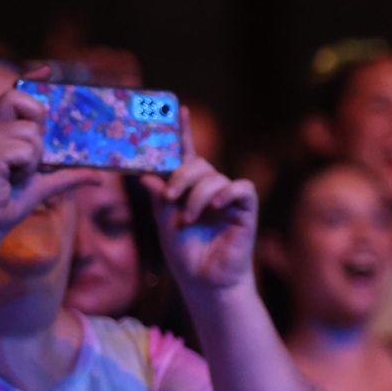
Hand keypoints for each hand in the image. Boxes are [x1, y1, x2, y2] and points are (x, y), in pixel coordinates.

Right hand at [0, 83, 96, 236]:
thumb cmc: (5, 205)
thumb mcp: (42, 187)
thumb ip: (67, 176)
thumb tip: (98, 177)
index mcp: (0, 132)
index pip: (12, 97)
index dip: (30, 80)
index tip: (48, 69)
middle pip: (18, 99)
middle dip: (34, 121)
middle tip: (32, 152)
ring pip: (30, 132)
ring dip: (31, 158)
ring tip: (14, 175)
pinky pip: (25, 149)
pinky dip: (25, 168)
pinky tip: (7, 180)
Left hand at [142, 111, 258, 296]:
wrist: (205, 281)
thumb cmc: (186, 254)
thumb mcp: (163, 223)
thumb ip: (158, 198)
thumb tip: (146, 176)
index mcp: (190, 190)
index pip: (187, 155)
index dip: (183, 132)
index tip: (178, 109)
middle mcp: (211, 190)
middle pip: (200, 164)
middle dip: (182, 176)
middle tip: (170, 197)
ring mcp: (229, 199)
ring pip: (215, 178)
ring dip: (197, 197)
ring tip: (189, 220)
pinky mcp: (246, 210)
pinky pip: (240, 189)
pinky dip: (227, 194)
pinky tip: (217, 207)